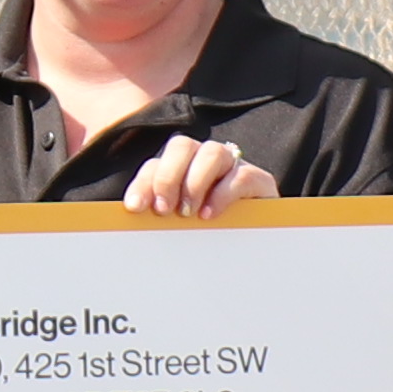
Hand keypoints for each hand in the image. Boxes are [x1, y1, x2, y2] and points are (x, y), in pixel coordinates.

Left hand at [122, 135, 273, 219]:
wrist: (255, 245)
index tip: (135, 207)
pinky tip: (210, 215)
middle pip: (181, 146)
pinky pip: (240, 175)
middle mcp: (204, 160)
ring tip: (188, 213)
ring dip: (194, 182)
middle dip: (168, 177)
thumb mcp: (180, 225)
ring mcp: (232, 166)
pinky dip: (222, 194)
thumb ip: (161, 216)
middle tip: (163, 209)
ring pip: (211, 153)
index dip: (143, 183)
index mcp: (180, 169)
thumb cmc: (209, 234)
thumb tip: (137, 217)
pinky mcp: (257, 179)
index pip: (155, 165)